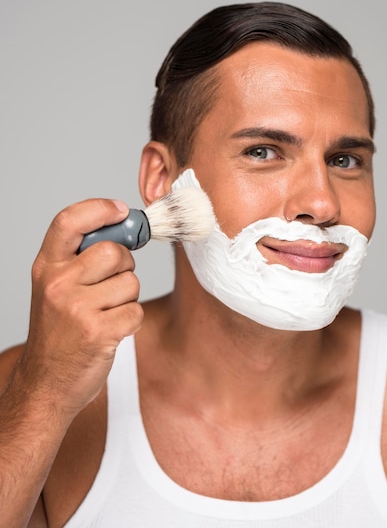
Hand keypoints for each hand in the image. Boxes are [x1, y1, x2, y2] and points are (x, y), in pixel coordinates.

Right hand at [21, 198, 142, 416]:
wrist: (46, 383)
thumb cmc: (58, 333)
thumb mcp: (54, 288)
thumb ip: (80, 259)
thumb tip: (124, 228)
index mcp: (46, 268)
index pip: (69, 222)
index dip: (99, 209)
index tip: (120, 210)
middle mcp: (58, 284)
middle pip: (114, 252)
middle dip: (124, 267)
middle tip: (111, 285)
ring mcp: (77, 309)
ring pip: (130, 283)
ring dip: (127, 298)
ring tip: (105, 313)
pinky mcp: (98, 332)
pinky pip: (136, 311)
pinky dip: (131, 321)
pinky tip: (111, 331)